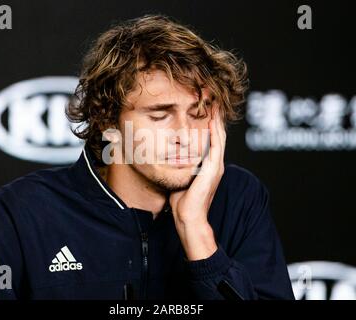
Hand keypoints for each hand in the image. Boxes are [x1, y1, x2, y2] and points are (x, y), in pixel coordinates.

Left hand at [169, 106, 225, 259]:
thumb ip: (181, 166)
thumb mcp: (182, 178)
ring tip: (215, 104)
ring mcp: (216, 166)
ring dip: (217, 120)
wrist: (188, 217)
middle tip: (212, 100)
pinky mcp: (212, 170)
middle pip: (218, 134)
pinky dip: (215, 132)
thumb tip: (169, 157)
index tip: (204, 109)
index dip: (209, 124)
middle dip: (215, 117)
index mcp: (208, 165)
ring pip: (219, 137)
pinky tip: (212, 120)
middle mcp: (215, 164)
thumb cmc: (183, 201)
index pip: (211, 139)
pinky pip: (216, 146)